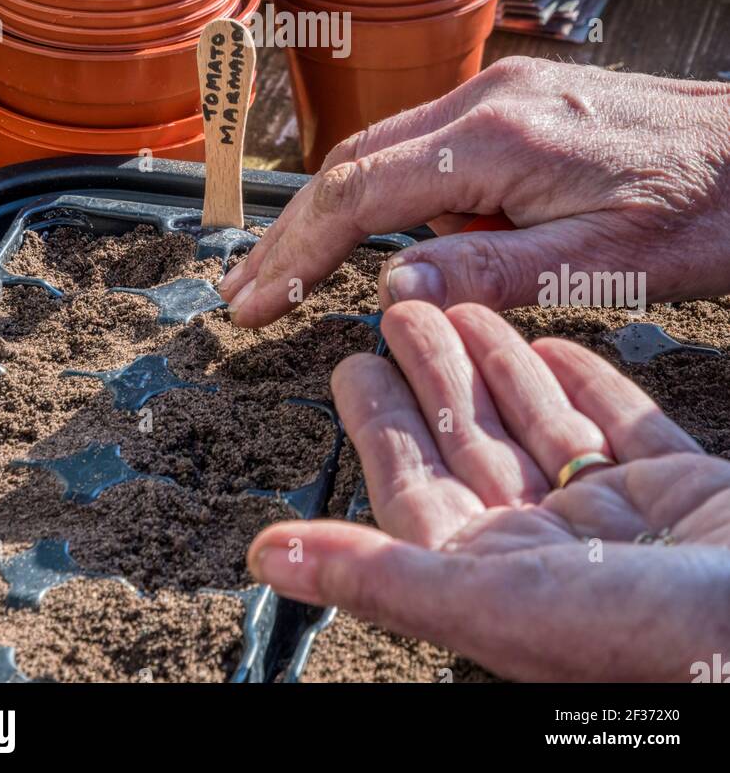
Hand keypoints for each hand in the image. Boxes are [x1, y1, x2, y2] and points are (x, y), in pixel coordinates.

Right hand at [221, 57, 729, 326]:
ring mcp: (499, 93)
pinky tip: (406, 243)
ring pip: (390, 154)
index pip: (360, 189)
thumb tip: (388, 288)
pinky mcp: (516, 103)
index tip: (252, 303)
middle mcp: (486, 97)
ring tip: (305, 281)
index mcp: (497, 135)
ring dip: (345, 216)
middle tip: (249, 292)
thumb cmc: (700, 207)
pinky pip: (432, 150)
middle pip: (355, 161)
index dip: (297, 250)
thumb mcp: (602, 262)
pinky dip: (399, 199)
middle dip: (296, 229)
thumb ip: (491, 272)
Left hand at [248, 301, 729, 681]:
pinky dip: (585, 383)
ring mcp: (620, 518)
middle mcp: (552, 547)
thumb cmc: (648, 639)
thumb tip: (270, 557)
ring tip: (466, 311)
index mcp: (496, 576)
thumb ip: (379, 572)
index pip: (416, 485)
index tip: (349, 365)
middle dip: (434, 375)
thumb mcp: (492, 600)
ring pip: (540, 427)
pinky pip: (620, 426)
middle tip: (400, 310)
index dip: (378, 425)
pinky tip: (557, 348)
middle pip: (474, 443)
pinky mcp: (680, 492)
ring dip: (500, 368)